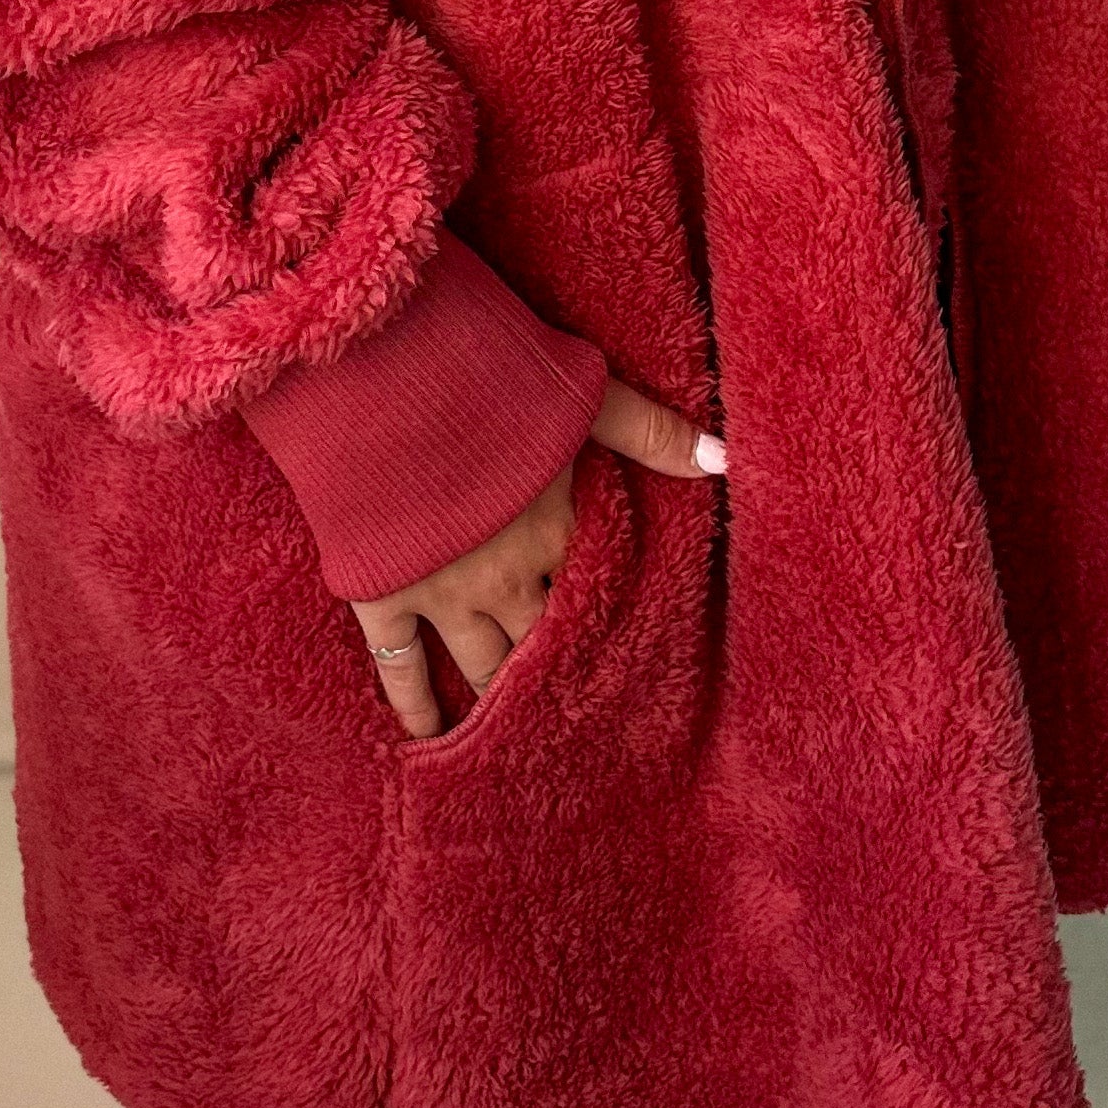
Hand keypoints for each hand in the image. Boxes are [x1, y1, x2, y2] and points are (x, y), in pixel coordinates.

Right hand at [350, 374, 724, 737]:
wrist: (385, 372)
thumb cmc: (485, 371)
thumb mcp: (582, 391)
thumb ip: (650, 431)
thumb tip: (725, 460)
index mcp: (558, 529)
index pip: (599, 594)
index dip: (611, 621)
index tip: (631, 656)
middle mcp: (508, 576)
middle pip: (545, 641)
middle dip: (561, 671)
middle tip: (577, 709)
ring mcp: (443, 591)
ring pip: (483, 664)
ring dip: (502, 695)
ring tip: (517, 731)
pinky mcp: (382, 592)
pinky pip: (400, 664)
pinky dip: (414, 704)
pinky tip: (428, 736)